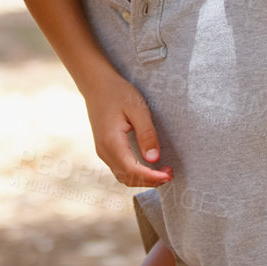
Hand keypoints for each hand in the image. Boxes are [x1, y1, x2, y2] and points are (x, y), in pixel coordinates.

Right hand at [85, 72, 172, 187]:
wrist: (96, 85)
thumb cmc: (117, 93)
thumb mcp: (137, 108)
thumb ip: (146, 133)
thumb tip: (154, 159)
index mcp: (112, 142)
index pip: (132, 170)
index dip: (152, 177)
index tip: (169, 175)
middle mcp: (104, 151)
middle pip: (128, 177)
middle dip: (150, 180)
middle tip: (170, 173)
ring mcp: (102, 151)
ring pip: (123, 176)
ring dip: (142, 179)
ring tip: (162, 173)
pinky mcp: (104, 149)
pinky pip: (119, 169)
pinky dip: (134, 174)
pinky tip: (147, 167)